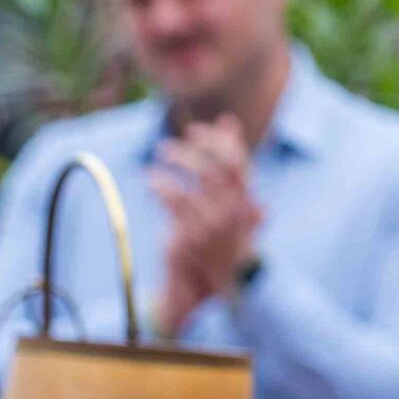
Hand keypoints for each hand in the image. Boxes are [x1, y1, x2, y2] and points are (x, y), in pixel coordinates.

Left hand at [151, 119, 260, 333]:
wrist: (232, 279)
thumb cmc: (232, 233)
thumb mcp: (237, 197)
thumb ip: (232, 161)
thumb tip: (227, 120)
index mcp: (247, 199)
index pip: (237, 161)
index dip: (218, 141)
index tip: (198, 130)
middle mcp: (234, 211)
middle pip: (211, 171)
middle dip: (189, 153)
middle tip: (166, 147)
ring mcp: (214, 225)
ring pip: (189, 187)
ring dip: (172, 170)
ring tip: (157, 162)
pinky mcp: (193, 238)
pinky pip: (174, 205)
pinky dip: (161, 188)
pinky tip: (151, 182)